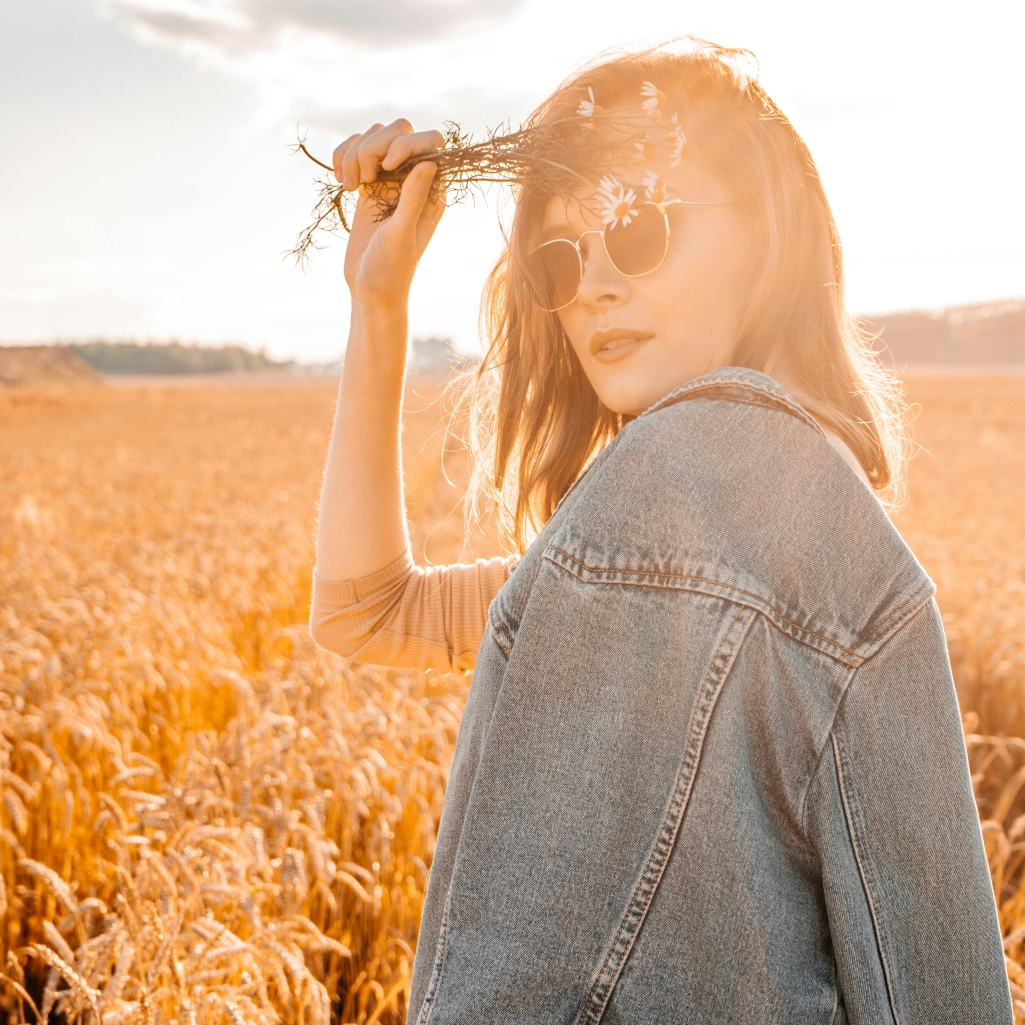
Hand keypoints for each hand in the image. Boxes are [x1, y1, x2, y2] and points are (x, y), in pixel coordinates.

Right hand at [333, 119, 445, 311]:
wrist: (369, 288)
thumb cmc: (391, 269)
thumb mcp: (402, 235)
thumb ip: (414, 198)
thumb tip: (430, 161)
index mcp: (432, 191)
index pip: (431, 143)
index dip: (406, 143)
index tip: (387, 166)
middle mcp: (414, 181)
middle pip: (399, 131)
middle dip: (375, 146)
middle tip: (366, 180)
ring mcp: (390, 180)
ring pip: (373, 137)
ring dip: (355, 153)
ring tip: (351, 186)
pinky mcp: (368, 184)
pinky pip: (355, 151)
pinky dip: (343, 157)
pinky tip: (341, 183)